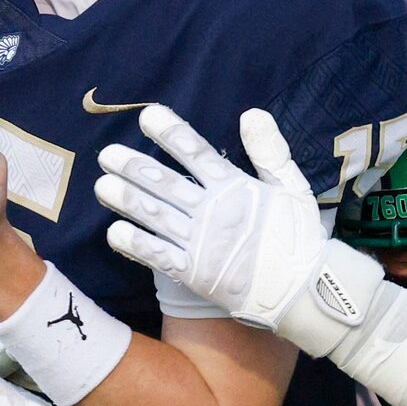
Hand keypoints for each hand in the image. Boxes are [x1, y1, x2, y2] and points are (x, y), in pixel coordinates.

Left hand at [96, 105, 380, 357]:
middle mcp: (213, 212)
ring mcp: (201, 243)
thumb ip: (270, 151)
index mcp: (236, 187)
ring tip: (101, 185)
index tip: (146, 116)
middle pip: (165, 183)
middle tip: (106, 155)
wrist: (305, 291)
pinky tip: (113, 233)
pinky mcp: (194, 274)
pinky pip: (158, 256)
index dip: (170, 133)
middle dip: (134, 167)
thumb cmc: (299, 239)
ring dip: (127, 200)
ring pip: (155, 216)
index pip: (196, 152)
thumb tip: (251, 113)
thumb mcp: (293, 187)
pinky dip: (135, 244)